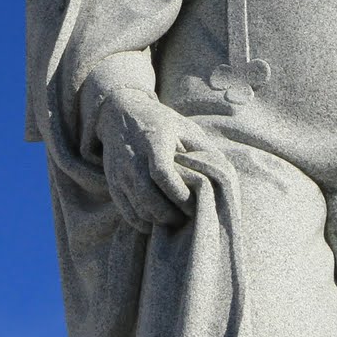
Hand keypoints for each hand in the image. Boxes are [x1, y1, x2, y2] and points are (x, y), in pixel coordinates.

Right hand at [95, 88, 214, 232]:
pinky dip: (143, 222)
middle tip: (186, 218)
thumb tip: (222, 172)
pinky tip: (158, 220)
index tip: (194, 202)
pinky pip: (127, 212)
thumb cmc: (160, 121)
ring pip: (138, 208)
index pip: (162, 173)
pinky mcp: (113, 183)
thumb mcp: (183, 126)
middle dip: (170, 214)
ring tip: (175, 220)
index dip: (179, 193)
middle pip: (148, 197)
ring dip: (158, 221)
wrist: (121, 113)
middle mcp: (133, 158)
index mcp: (154, 141)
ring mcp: (120, 173)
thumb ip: (201, 148)